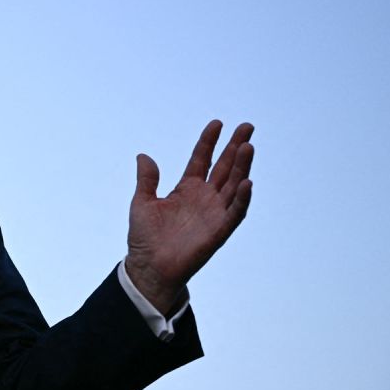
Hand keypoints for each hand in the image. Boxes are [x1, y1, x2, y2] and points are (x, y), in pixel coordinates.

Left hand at [125, 120, 254, 312]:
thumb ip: (147, 179)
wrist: (149, 267)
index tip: (217, 123)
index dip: (209, 142)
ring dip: (242, 166)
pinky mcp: (219, 230)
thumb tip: (144, 156)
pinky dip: (242, 198)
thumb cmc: (145, 238)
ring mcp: (214, 212)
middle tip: (247, 126)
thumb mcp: (142, 202)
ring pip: (233, 184)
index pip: (201, 159)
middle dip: (235, 146)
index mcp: (186, 189)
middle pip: (224, 167)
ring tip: (247, 145)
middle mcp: (204, 198)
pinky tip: (247, 181)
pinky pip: (235, 212)